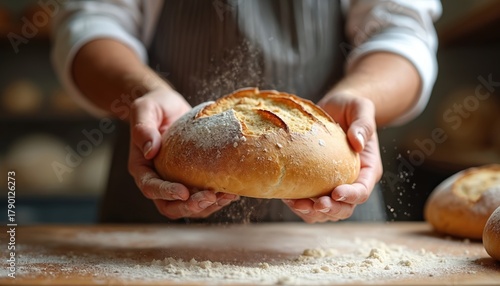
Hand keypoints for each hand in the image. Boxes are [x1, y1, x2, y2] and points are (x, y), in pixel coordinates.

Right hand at [127, 88, 238, 219]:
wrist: (170, 106)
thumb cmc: (155, 105)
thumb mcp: (144, 109)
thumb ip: (143, 128)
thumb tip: (150, 150)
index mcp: (142, 166)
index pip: (150, 188)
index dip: (166, 193)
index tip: (183, 193)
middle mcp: (158, 179)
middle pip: (170, 206)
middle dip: (190, 206)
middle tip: (210, 197)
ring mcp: (175, 181)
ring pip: (188, 206)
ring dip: (207, 206)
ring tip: (227, 196)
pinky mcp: (192, 179)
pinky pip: (202, 197)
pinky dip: (216, 199)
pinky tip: (232, 192)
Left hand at [282, 93, 382, 222]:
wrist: (334, 108)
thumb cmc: (350, 107)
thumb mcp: (361, 108)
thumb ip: (363, 124)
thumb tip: (357, 141)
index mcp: (366, 169)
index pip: (362, 191)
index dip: (351, 196)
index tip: (336, 192)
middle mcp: (351, 181)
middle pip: (344, 208)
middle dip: (330, 210)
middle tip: (315, 204)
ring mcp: (332, 184)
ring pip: (325, 211)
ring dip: (311, 212)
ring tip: (296, 204)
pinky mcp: (314, 183)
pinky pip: (308, 202)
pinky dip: (298, 205)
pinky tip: (287, 198)